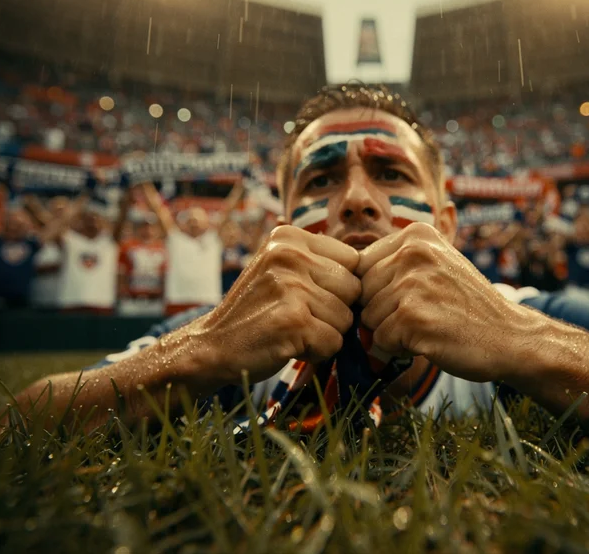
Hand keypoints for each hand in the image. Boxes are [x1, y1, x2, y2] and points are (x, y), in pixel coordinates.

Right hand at [161, 225, 360, 385]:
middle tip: (299, 318)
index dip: (341, 287)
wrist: (212, 346)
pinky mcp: (292, 320)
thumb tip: (376, 268)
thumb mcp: (282, 270)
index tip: (312, 299)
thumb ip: (319, 262)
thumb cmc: (258, 311)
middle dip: (336, 312)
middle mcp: (288, 254)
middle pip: (354, 289)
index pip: (352, 260)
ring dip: (325, 334)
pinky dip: (316, 352)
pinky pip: (334, 341)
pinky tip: (288, 345)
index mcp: (288, 237)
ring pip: (346, 318)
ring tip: (291, 331)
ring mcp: (289, 285)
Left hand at [357, 223, 538, 382]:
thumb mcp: (436, 264)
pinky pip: (380, 340)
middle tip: (422, 316)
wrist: (509, 336)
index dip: (377, 291)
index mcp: (416, 235)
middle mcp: (413, 253)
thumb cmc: (467, 305)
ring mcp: (412, 284)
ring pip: (368, 318)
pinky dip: (398, 349)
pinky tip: (429, 341)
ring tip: (428, 326)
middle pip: (362, 292)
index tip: (409, 300)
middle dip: (382, 312)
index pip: (362, 265)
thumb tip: (343, 278)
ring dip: (391, 332)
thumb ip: (395, 262)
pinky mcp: (412, 318)